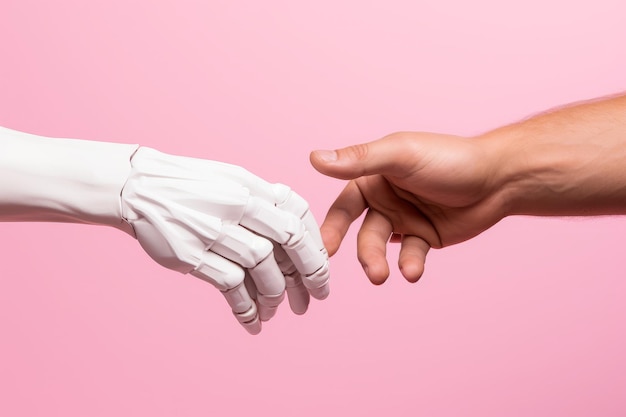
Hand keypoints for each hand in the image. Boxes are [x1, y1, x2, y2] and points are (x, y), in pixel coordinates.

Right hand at [121, 147, 329, 333]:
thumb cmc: (190, 185)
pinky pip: (230, 286)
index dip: (315, 243)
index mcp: (250, 186)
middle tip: (317, 297)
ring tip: (278, 310)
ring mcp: (214, 231)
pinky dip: (246, 307)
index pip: (298, 214)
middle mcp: (236, 206)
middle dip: (310, 274)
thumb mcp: (231, 180)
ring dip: (275, 295)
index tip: (321, 265)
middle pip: (288, 243)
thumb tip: (297, 231)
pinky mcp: (192, 255)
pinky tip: (253, 321)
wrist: (138, 187)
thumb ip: (264, 201)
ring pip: (262, 267)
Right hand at [310, 132, 505, 283]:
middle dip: (363, 252)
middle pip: (363, 231)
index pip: (344, 204)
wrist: (498, 180)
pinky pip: (410, 255)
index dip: (332, 225)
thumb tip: (316, 159)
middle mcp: (385, 199)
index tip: (323, 247)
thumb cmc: (449, 159)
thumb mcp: (401, 156)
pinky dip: (410, 264)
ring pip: (383, 247)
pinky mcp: (424, 237)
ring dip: (380, 261)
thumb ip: (359, 160)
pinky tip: (413, 270)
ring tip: (381, 275)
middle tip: (362, 267)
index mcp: (374, 177)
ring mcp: (404, 220)